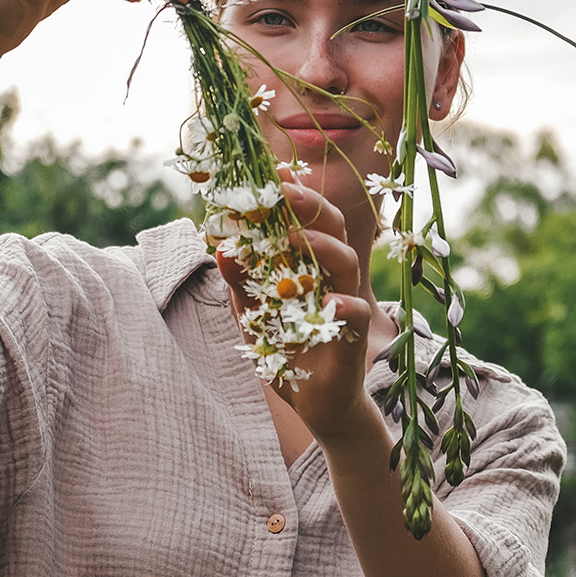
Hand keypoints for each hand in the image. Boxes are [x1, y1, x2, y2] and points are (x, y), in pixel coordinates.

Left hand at [219, 177, 378, 443]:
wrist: (315, 404)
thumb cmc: (286, 353)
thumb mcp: (252, 316)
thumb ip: (240, 283)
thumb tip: (219, 249)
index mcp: (307, 264)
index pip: (304, 218)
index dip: (292, 194)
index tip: (270, 171)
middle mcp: (329, 276)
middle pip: (331, 227)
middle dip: (310, 204)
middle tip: (284, 191)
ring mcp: (345, 302)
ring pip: (346, 261)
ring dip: (323, 246)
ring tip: (297, 239)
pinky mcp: (353, 335)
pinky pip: (356, 312)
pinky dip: (346, 304)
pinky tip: (329, 301)